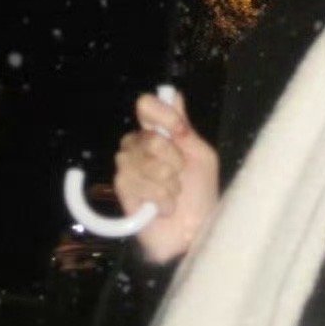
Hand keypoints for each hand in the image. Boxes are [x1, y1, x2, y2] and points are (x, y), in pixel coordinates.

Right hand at [112, 89, 219, 264]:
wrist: (192, 233)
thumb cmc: (201, 194)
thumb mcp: (202, 157)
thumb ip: (185, 129)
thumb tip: (172, 92)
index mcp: (160, 131)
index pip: (147, 105)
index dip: (163, 116)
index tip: (180, 131)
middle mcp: (140, 143)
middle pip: (150, 138)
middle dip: (174, 161)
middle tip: (181, 176)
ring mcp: (128, 165)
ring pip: (145, 162)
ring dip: (169, 184)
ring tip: (174, 195)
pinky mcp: (122, 187)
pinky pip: (138, 183)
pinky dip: (159, 198)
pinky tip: (164, 207)